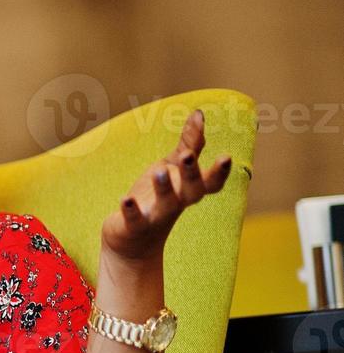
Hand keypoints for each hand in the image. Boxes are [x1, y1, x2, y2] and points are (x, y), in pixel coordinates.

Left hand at [102, 109, 232, 264]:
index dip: (219, 171)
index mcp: (190, 189)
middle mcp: (178, 203)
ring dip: (164, 188)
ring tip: (159, 170)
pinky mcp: (134, 227)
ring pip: (166, 204)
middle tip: (187, 155)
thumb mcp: (172, 168)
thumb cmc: (157, 197)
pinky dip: (131, 209)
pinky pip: (134, 219)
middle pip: (192, 191)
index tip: (226, 156)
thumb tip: (199, 113)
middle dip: (191, 173)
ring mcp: (156, 216)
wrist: (131, 240)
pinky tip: (125, 199)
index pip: (211, 182)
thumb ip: (188, 144)